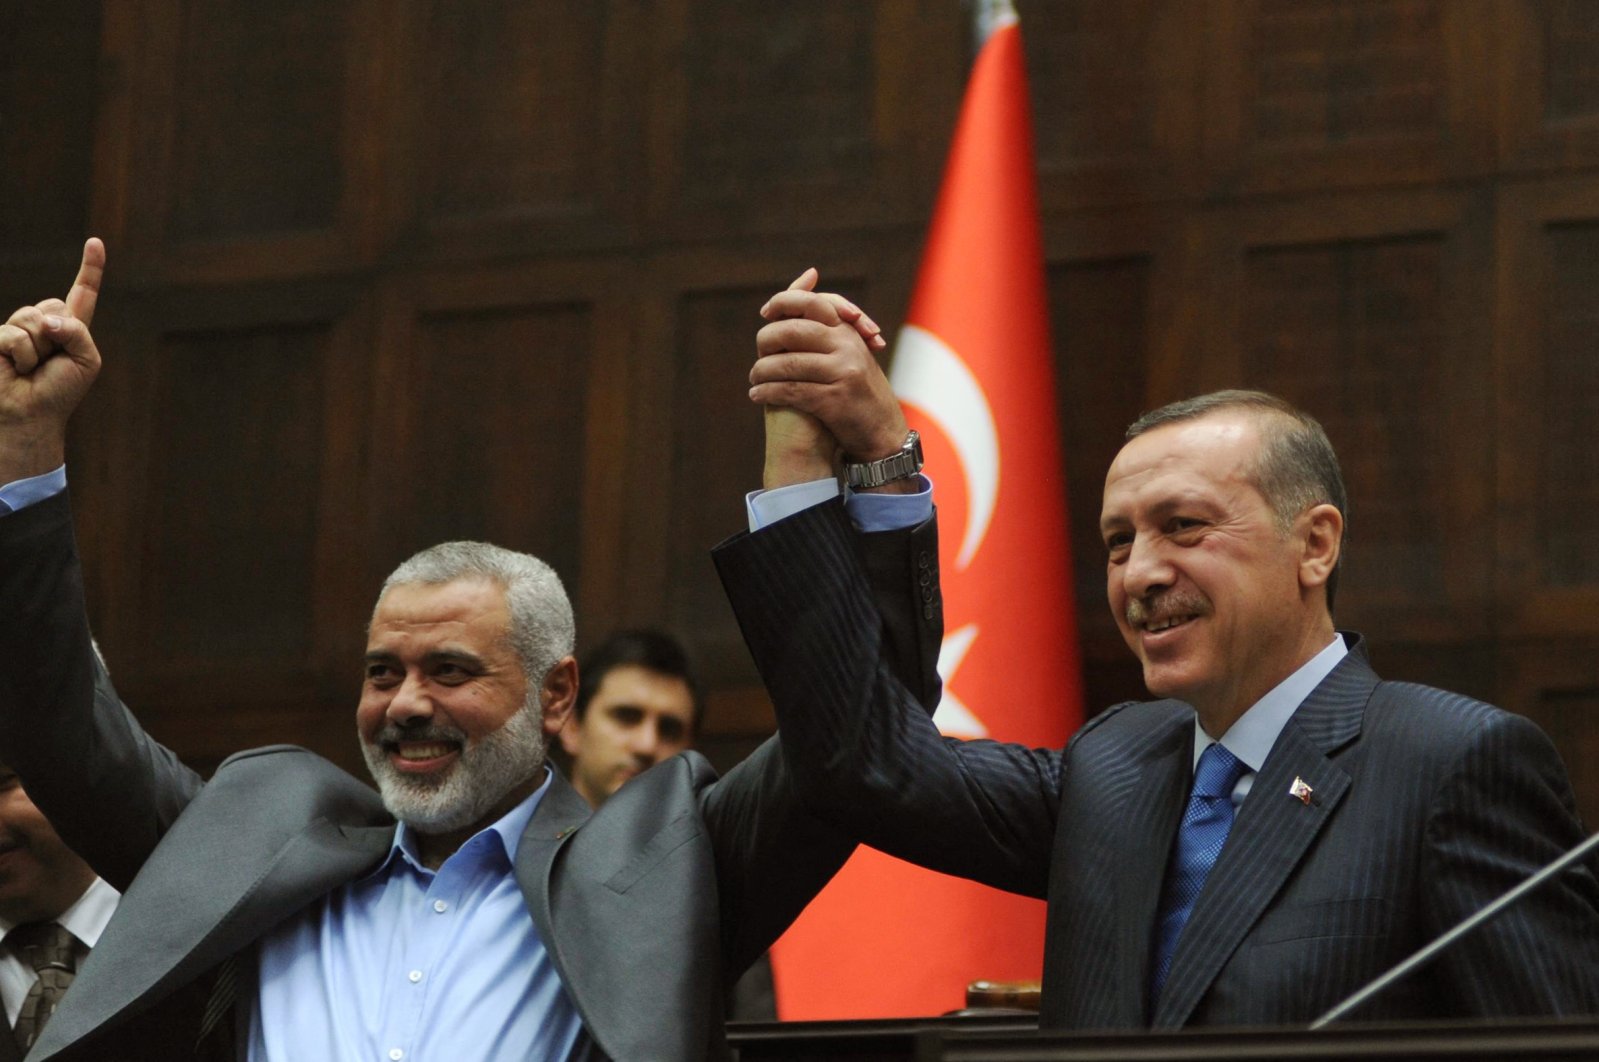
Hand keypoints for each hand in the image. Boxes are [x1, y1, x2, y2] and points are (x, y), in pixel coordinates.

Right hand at [0, 238, 105, 482]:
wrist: (31, 416)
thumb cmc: (61, 392)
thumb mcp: (86, 360)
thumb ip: (77, 330)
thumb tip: (46, 319)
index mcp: (71, 329)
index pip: (82, 293)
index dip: (90, 268)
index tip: (95, 242)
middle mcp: (43, 324)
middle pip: (53, 304)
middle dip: (57, 334)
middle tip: (50, 363)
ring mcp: (17, 330)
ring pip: (31, 317)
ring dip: (37, 348)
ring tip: (31, 369)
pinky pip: (12, 335)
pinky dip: (19, 355)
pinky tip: (14, 370)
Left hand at [751, 268, 908, 471]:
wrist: (882, 431)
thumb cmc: (859, 392)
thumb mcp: (848, 355)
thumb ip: (825, 332)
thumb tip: (795, 301)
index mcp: (848, 332)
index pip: (812, 302)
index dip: (783, 302)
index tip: (766, 314)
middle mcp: (847, 346)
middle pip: (793, 331)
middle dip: (766, 342)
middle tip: (756, 357)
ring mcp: (842, 372)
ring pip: (788, 363)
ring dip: (762, 372)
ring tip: (754, 380)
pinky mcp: (834, 399)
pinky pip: (791, 390)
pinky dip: (768, 392)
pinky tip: (757, 396)